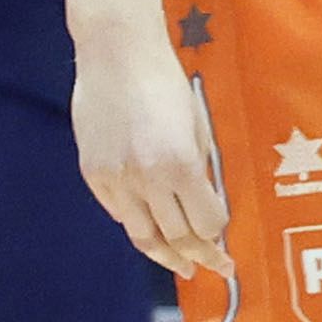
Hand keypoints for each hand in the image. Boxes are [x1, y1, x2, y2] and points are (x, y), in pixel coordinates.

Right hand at [74, 21, 228, 278]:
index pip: (205, 222)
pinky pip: (119, 213)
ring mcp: (116, 179)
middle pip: (176, 237)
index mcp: (180, 164)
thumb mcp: (197, 126)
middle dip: (199, 256)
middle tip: (213, 268)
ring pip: (143, 236)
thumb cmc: (165, 81)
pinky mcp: (94, 174)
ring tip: (182, 267)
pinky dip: (137, 225)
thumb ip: (199, 169)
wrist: (117, 54)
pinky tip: (150, 230)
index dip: (218, 237)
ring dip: (166, 256)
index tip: (226, 244)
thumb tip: (205, 205)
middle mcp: (146, 178)